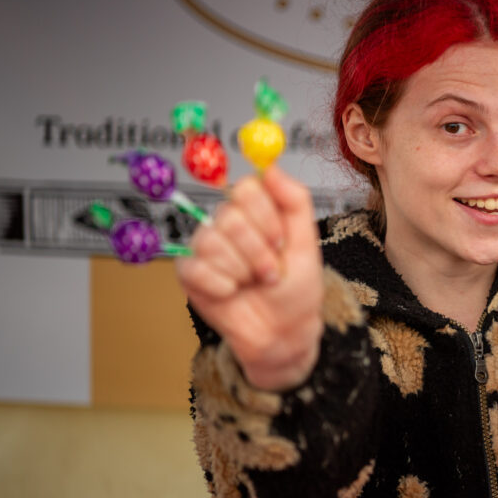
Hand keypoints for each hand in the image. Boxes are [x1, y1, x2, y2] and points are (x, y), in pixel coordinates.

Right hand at [175, 165, 323, 390]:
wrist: (284, 331)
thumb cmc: (295, 287)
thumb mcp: (307, 242)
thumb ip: (294, 200)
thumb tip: (269, 166)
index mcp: (255, 209)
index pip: (245, 188)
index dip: (265, 217)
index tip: (280, 240)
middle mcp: (226, 222)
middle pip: (229, 216)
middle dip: (258, 252)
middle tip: (271, 271)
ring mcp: (205, 246)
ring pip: (212, 242)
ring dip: (242, 271)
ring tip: (254, 283)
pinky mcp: (190, 273)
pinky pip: (195, 268)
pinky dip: (222, 286)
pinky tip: (233, 293)